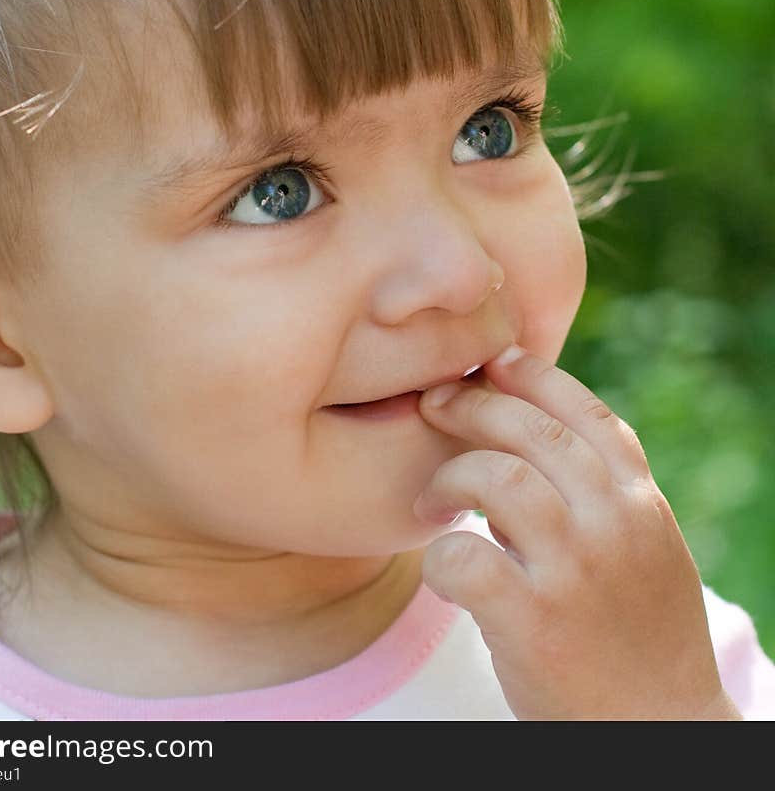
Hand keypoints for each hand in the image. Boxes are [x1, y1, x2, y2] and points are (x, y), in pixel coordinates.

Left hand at [414, 344, 742, 719]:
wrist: (660, 733)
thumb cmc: (636, 634)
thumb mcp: (642, 549)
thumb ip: (598, 493)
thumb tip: (522, 437)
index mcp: (640, 503)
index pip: (587, 414)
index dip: (535, 376)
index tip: (492, 360)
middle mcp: (614, 526)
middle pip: (532, 431)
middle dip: (473, 406)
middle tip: (432, 405)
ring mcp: (576, 573)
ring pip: (498, 479)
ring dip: (451, 477)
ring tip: (433, 501)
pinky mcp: (535, 625)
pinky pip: (465, 560)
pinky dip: (440, 556)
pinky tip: (443, 567)